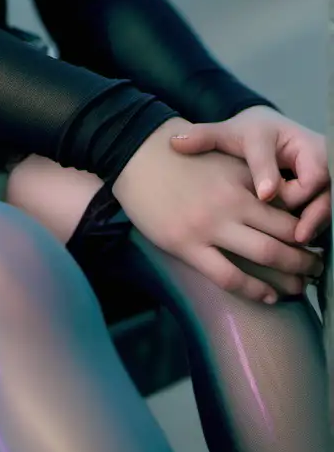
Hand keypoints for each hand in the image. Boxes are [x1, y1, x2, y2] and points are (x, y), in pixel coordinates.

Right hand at [113, 118, 324, 302]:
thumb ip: (250, 179)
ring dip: (291, 276)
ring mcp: (210, 225)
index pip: (290, 209)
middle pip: (286, 235)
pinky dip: (256, 291)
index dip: (309, 229)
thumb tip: (281, 201)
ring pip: (266, 256)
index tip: (318, 242)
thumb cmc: (179, 157)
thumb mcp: (222, 158)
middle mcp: (233, 202)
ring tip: (302, 286)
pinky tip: (269, 297)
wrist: (135, 155)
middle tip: (320, 268)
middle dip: (308, 256)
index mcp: (243, 179)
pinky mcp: (187, 245)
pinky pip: (230, 276)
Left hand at [169, 107, 330, 245]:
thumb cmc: (248, 135)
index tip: (265, 194)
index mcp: (282, 134)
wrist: (271, 132)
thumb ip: (204, 137)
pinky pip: (325, 208)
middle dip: (309, 210)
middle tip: (295, 235)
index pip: (282, 155)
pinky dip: (316, 225)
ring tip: (300, 244)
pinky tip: (301, 247)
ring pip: (326, 200)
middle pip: (320, 182)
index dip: (275, 176)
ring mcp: (323, 171)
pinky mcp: (325, 189)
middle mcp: (311, 152)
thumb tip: (174, 142)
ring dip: (315, 221)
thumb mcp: (228, 133)